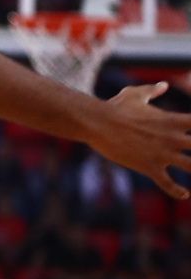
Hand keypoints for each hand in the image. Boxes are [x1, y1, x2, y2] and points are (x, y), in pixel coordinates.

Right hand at [87, 82, 190, 197]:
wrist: (96, 122)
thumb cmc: (115, 107)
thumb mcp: (134, 95)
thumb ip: (152, 91)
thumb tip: (164, 85)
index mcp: (171, 120)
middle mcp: (171, 138)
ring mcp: (162, 154)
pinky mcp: (149, 167)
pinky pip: (168, 184)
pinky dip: (178, 191)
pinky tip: (185, 194)